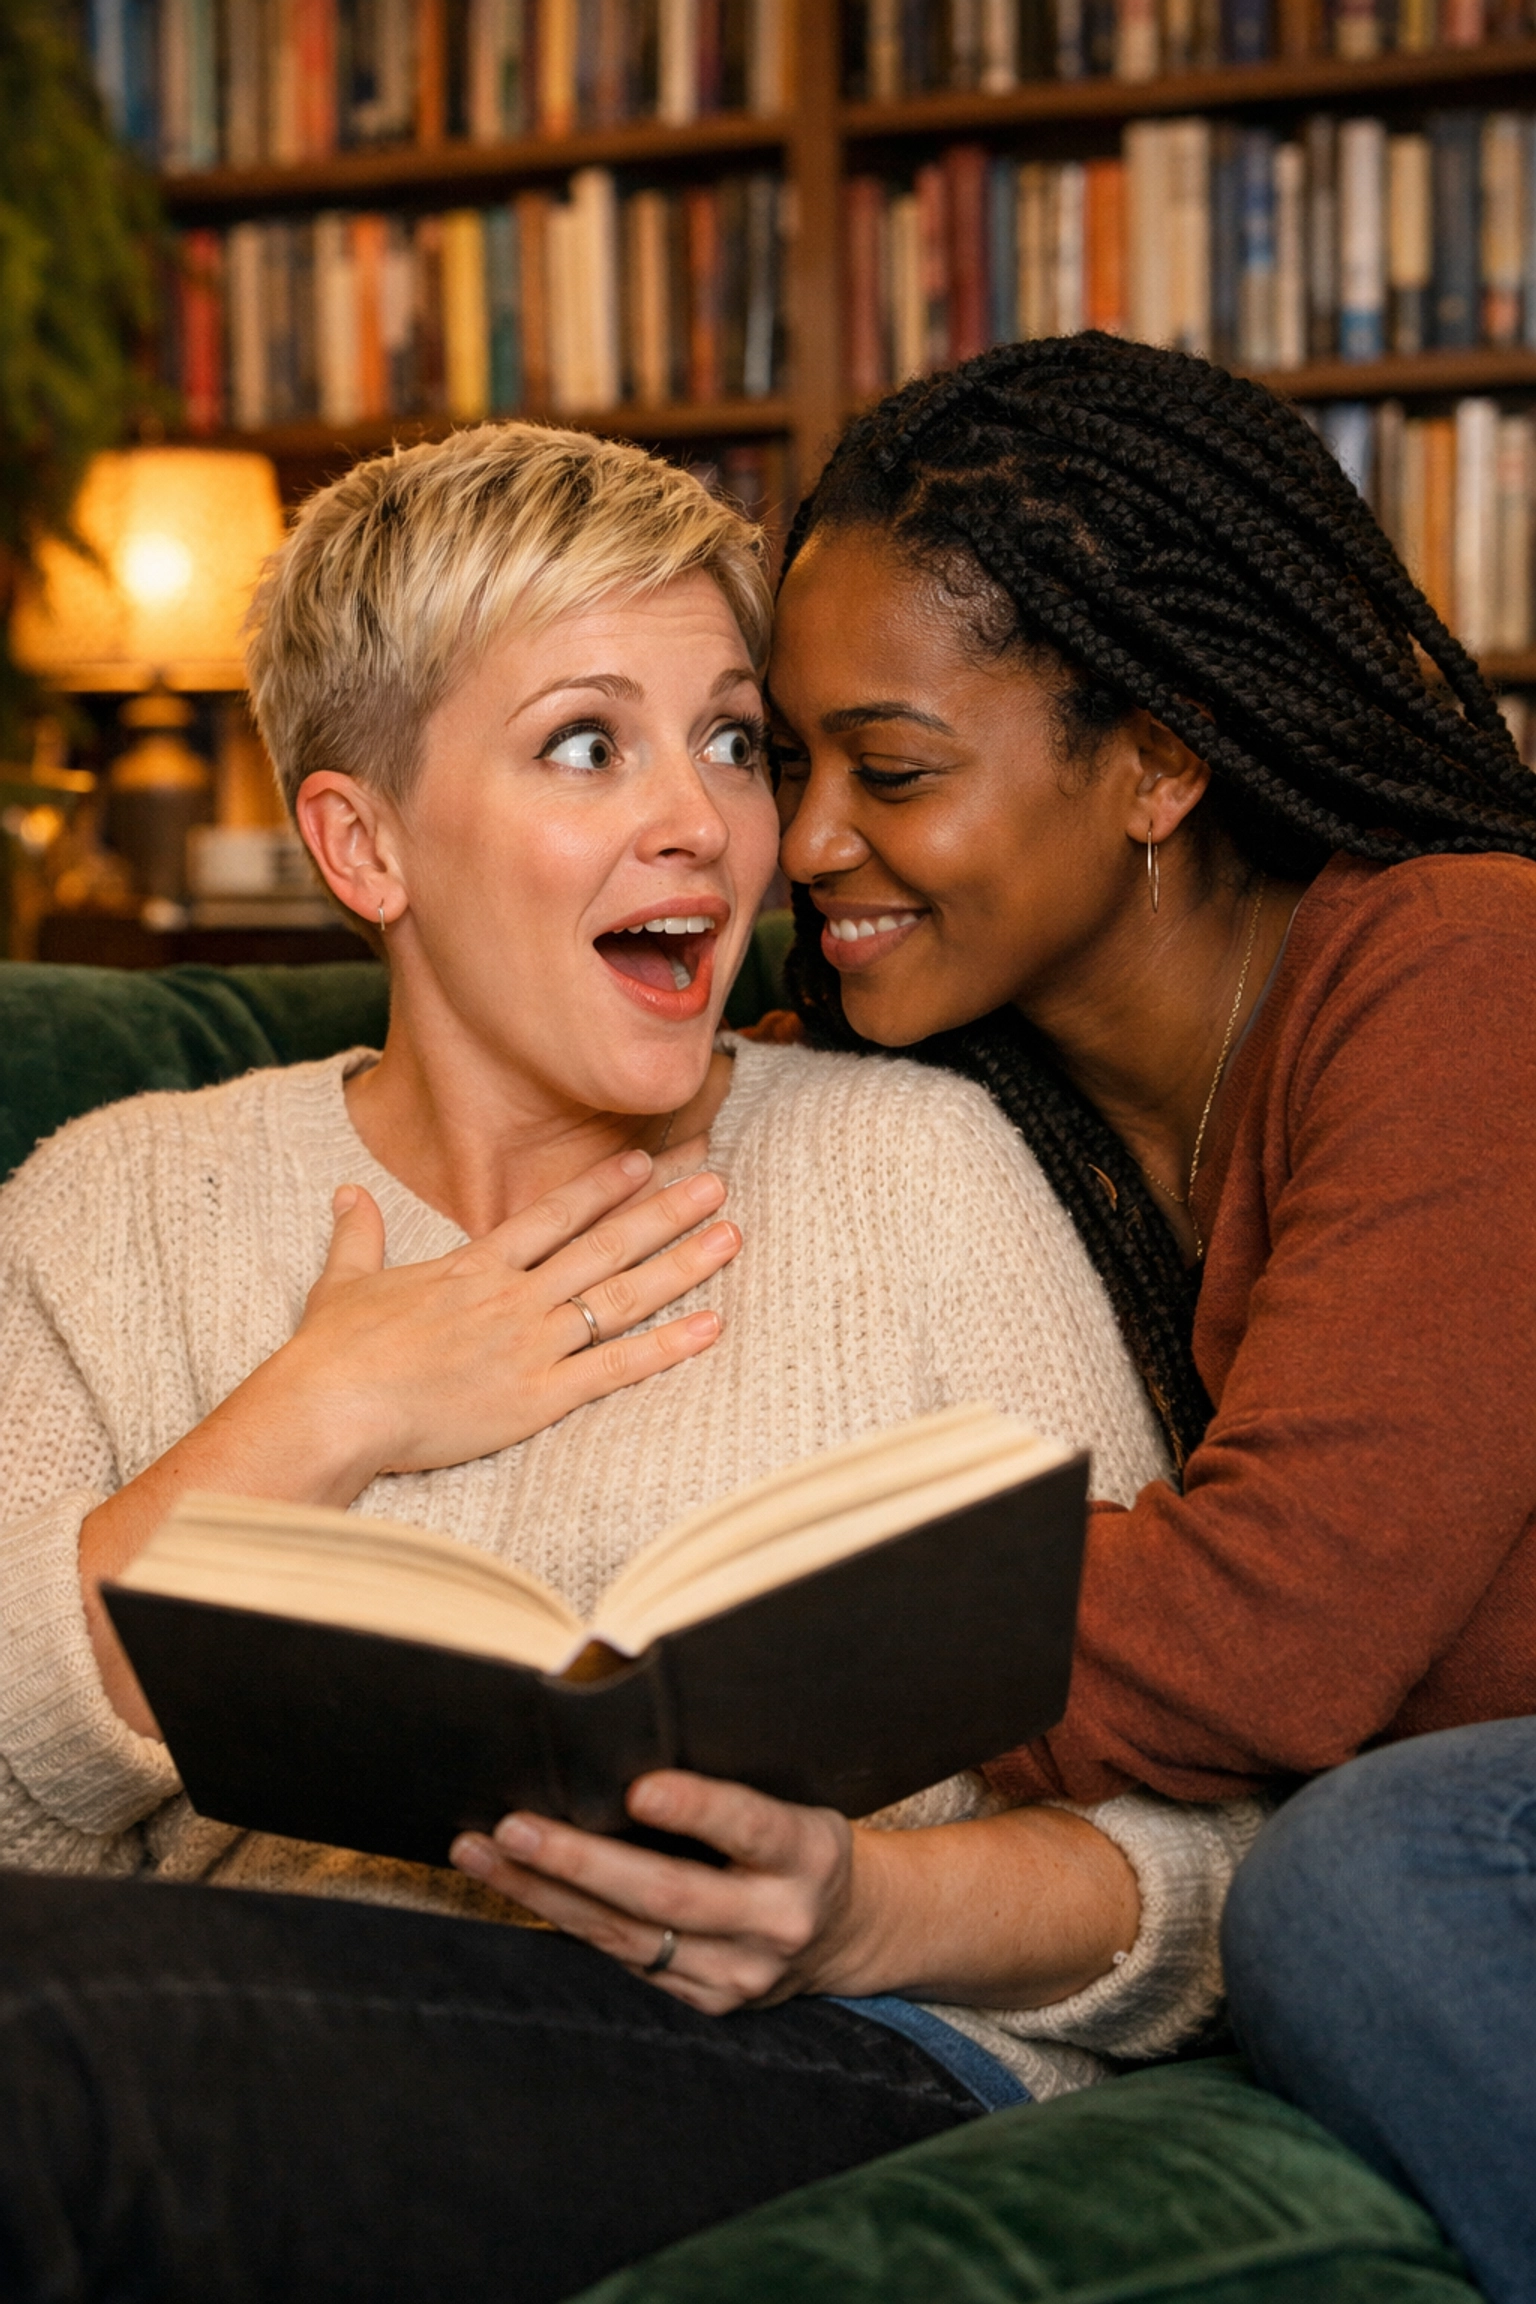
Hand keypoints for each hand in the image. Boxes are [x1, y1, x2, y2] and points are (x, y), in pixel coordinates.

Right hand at [267, 1143, 740, 1495]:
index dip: (603, 1187)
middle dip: (664, 1210)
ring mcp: (529, 1345)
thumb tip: (346, 1193)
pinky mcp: (536, 1398)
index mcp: (472, 1267)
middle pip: (603, 1245)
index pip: (552, 1215)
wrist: (330, 1407)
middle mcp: (512, 1296)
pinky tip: (710, 1327)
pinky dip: (665, 1348)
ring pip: (620, 1296)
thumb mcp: (342, 1282)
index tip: (646, 1162)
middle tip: (717, 1181)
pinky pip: (614, 1369)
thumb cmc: (330, 1353)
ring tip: (730, 1237)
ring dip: (680, 1264)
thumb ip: (357, 1235)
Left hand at [450, 1773, 1143, 2015]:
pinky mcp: (708, 2005)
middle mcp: (777, 1922)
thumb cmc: (800, 1838)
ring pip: (627, 1938)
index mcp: (809, 1853)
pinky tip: (519, 1890)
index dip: (696, 1807)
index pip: (750, 1827)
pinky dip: (566, 1925)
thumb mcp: (794, 1795)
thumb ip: (728, 1777)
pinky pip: (624, 1964)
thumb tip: (618, 1731)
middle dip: (579, 1861)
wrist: (848, 1930)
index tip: (639, 1787)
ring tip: (482, 1853)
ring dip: (545, 1894)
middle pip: (667, 1894)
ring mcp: (741, 1976)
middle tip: (512, 1827)